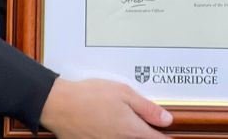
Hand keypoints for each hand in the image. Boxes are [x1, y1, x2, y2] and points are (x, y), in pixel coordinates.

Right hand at [40, 77, 172, 138]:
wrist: (60, 105)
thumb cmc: (89, 96)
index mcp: (132, 130)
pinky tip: (107, 127)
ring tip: (120, 122)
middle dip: (145, 135)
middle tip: (142, 126)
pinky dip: (112, 136)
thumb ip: (147, 109)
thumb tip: (166, 119)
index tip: (167, 135)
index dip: (164, 138)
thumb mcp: (124, 93)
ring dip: (128, 135)